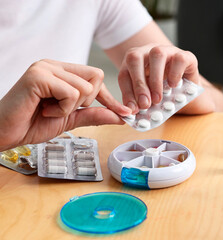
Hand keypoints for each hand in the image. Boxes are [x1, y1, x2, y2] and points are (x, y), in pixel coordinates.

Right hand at [0, 59, 130, 150]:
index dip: (109, 98)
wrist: (5, 133)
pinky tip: (44, 109)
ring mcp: (46, 68)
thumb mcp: (71, 119)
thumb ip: (94, 115)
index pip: (96, 77)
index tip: (125, 113)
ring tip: (49, 109)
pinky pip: (70, 93)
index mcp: (62, 71)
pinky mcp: (39, 76)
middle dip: (86, 100)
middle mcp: (55, 65)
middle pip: (96, 77)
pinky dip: (61, 109)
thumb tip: (120, 116)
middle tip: (63, 108)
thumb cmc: (32, 124)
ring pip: (85, 87)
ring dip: (71, 107)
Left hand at [118, 44, 199, 111]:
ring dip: (155, 79)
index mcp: (135, 62)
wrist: (188, 91)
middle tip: (144, 104)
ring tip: (158, 99)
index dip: (127, 92)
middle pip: (134, 58)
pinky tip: (173, 86)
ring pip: (156, 54)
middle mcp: (148, 52)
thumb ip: (140, 101)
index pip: (124, 73)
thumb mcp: (149, 98)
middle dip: (138, 84)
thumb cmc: (165, 93)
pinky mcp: (185, 55)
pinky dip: (175, 74)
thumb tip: (132, 110)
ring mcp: (167, 51)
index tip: (133, 109)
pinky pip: (179, 59)